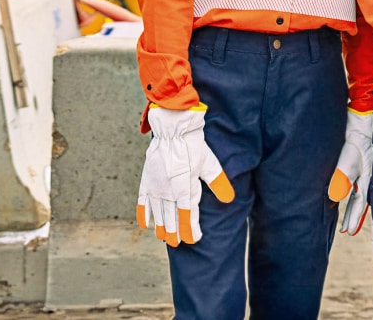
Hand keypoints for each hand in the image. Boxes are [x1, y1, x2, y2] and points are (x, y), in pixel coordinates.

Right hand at [137, 105, 234, 246]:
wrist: (173, 129)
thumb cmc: (194, 145)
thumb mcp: (210, 164)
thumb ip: (218, 183)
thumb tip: (229, 199)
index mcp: (185, 187)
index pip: (187, 215)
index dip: (190, 229)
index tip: (194, 239)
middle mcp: (169, 190)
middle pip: (171, 218)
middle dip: (175, 232)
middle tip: (178, 243)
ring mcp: (156, 186)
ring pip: (158, 213)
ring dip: (161, 227)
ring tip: (164, 238)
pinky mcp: (147, 179)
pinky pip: (142, 201)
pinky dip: (143, 214)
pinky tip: (145, 225)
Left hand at [328, 111, 372, 234]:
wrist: (363, 109)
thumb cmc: (357, 131)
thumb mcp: (349, 153)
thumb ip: (343, 174)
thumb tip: (335, 198)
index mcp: (368, 174)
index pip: (360, 202)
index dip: (354, 218)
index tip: (347, 232)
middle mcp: (368, 171)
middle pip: (362, 199)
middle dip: (354, 215)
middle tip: (347, 230)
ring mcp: (365, 164)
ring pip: (361, 189)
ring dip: (354, 204)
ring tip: (347, 214)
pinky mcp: (360, 156)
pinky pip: (358, 178)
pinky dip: (353, 188)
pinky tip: (349, 190)